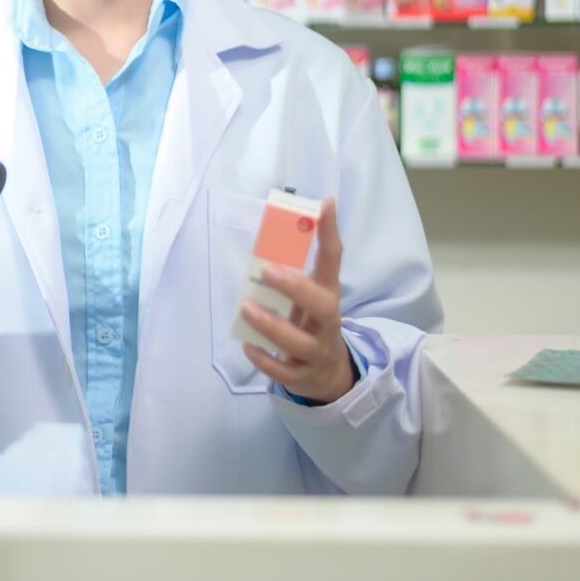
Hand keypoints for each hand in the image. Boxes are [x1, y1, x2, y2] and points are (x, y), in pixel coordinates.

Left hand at [240, 198, 355, 404]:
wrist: (328, 374)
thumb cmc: (310, 323)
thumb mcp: (308, 296)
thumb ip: (292, 272)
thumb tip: (269, 239)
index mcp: (328, 295)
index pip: (334, 260)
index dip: (330, 232)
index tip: (324, 204)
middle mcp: (327, 323)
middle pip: (324, 306)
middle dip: (296, 288)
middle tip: (267, 272)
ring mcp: (317, 352)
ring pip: (300, 343)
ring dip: (272, 325)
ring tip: (245, 309)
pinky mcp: (303, 376)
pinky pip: (285, 372)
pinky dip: (265, 360)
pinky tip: (248, 345)